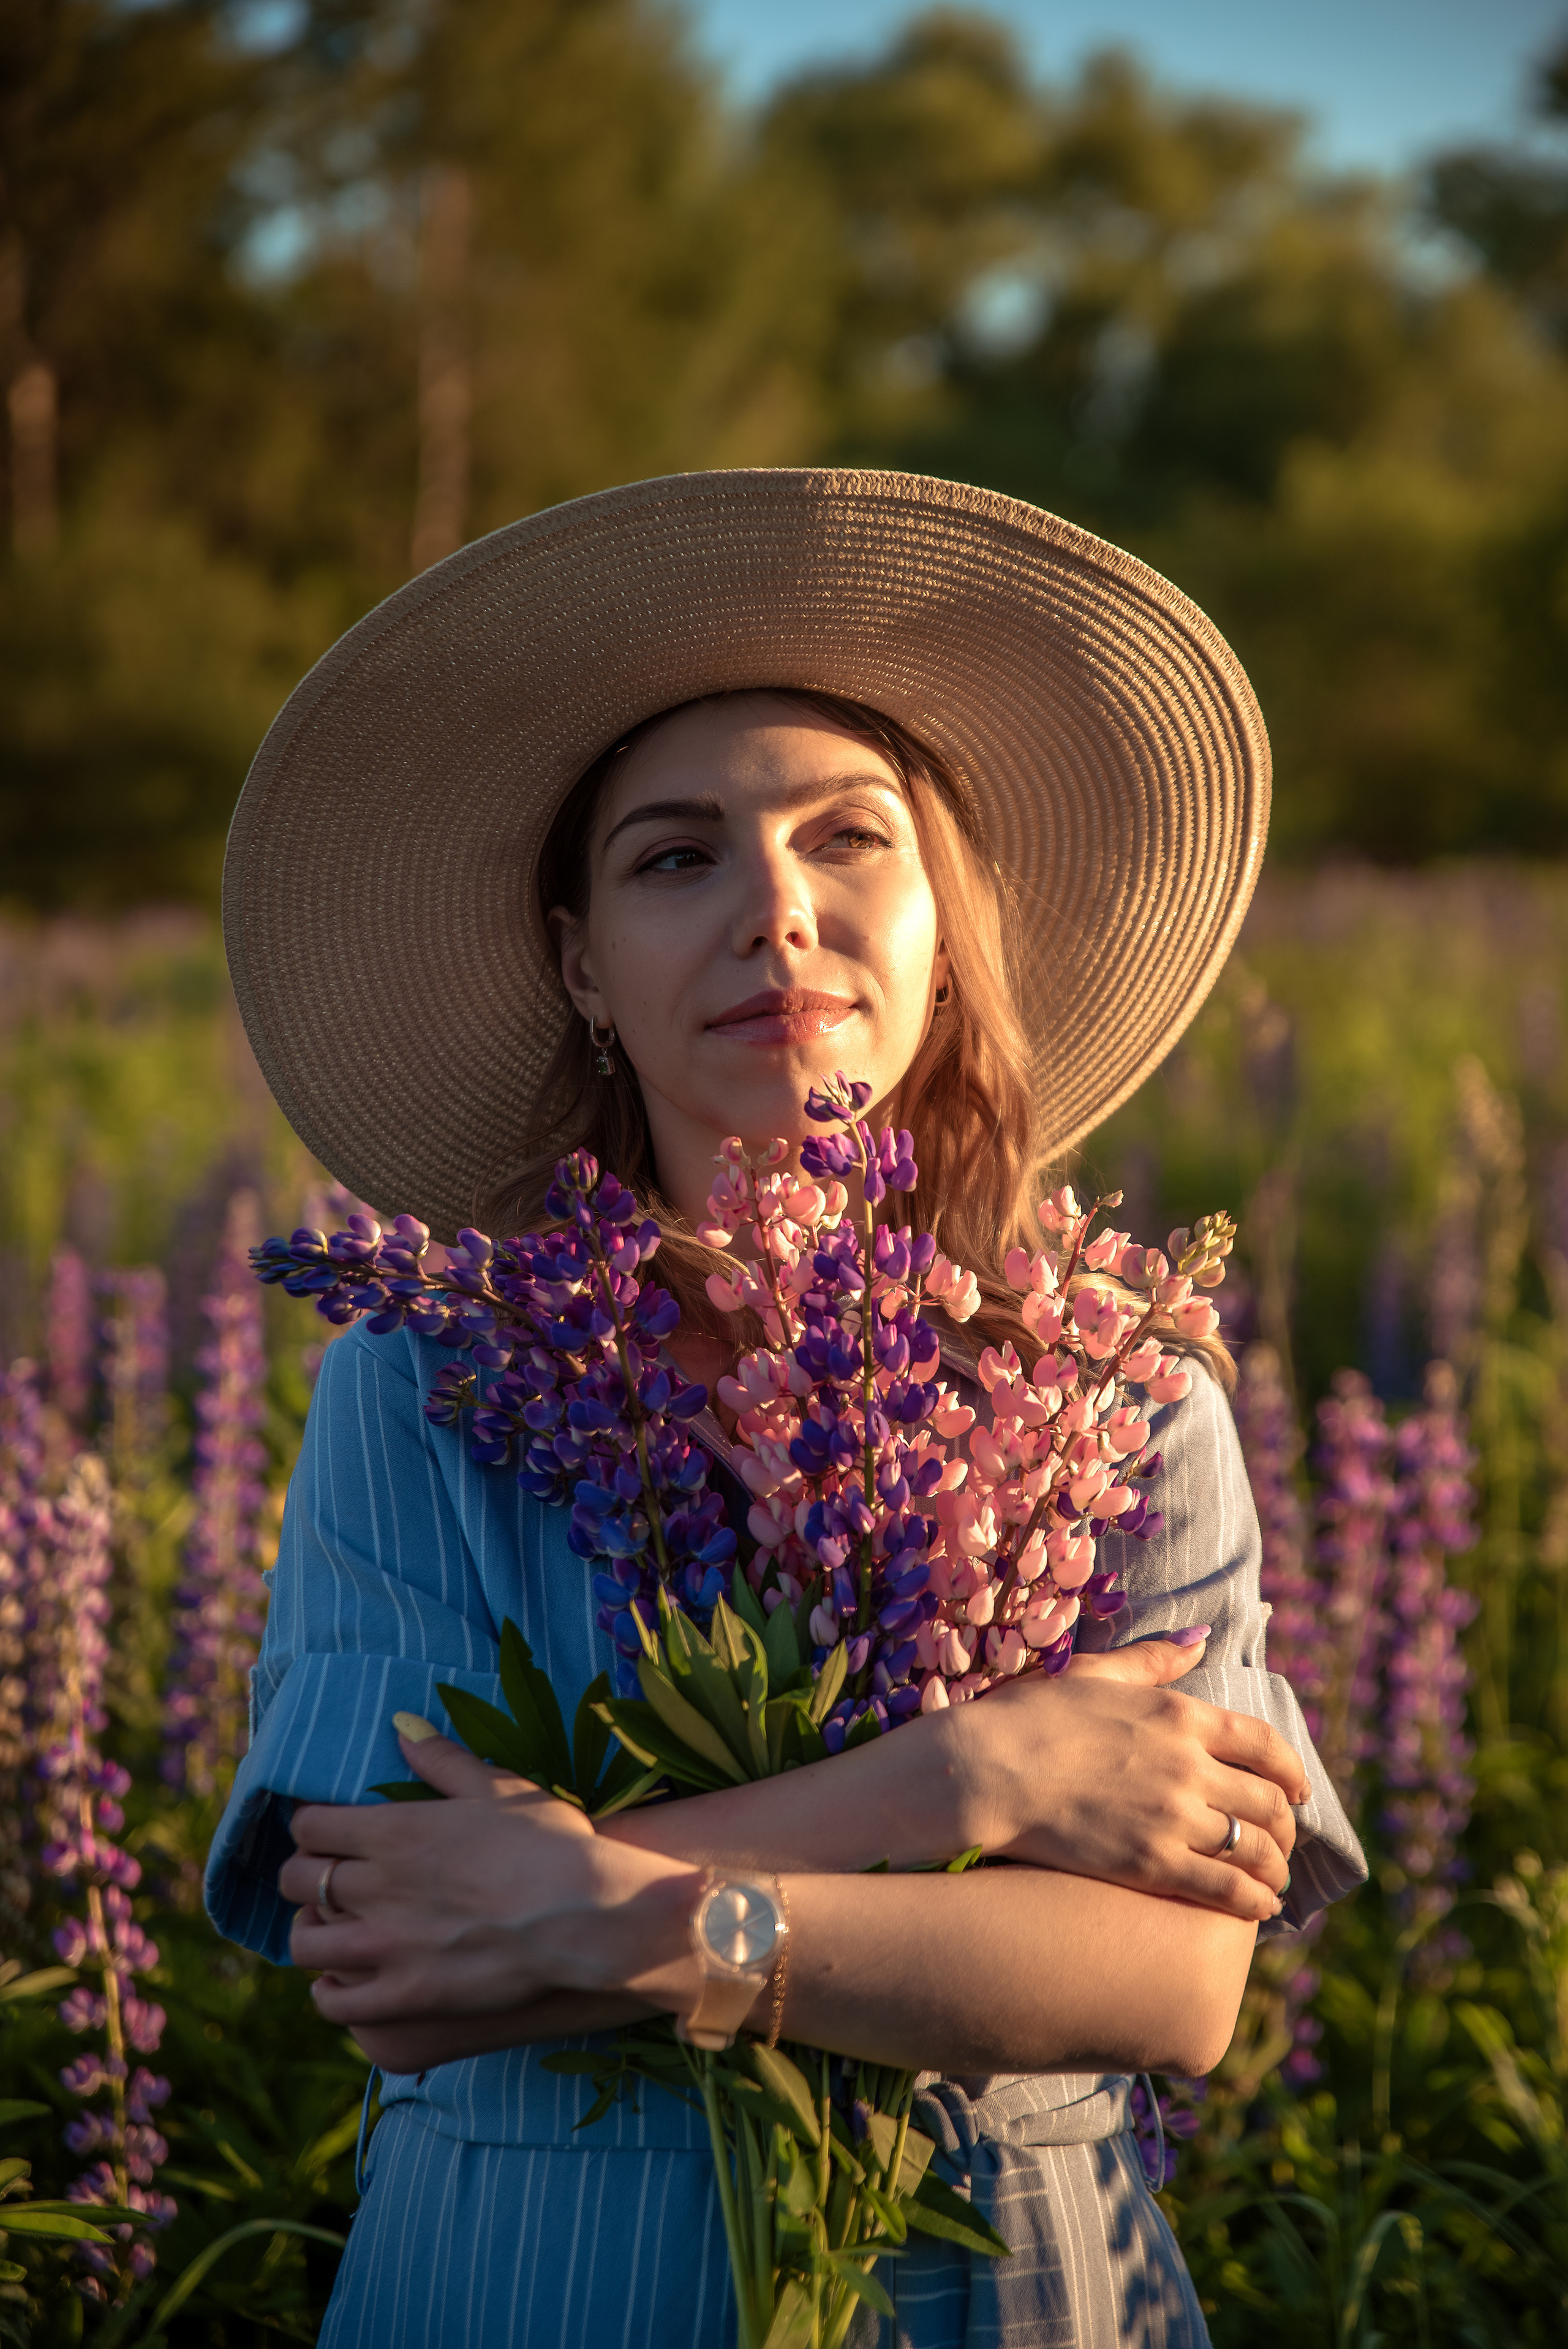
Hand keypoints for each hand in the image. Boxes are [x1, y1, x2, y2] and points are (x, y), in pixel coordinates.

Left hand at [278, 1724, 702, 2036]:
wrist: (586, 1918)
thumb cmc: (549, 1844)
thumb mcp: (499, 1787)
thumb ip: (442, 1758)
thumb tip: (400, 1725)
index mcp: (393, 1832)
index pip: (310, 1825)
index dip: (312, 1826)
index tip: (326, 1830)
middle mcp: (375, 1888)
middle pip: (298, 1880)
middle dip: (303, 1873)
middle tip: (324, 1875)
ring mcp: (385, 1947)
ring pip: (306, 1941)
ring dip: (310, 1930)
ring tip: (328, 1927)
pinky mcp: (402, 1997)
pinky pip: (334, 2000)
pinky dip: (330, 1990)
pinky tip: (344, 1981)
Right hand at [965, 1635, 1308, 1922]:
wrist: (987, 1770)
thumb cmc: (1031, 1717)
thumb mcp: (1096, 1673)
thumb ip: (1153, 1659)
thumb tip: (1200, 1639)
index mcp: (1180, 1715)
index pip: (1265, 1745)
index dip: (1292, 1771)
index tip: (1297, 1788)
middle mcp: (1189, 1766)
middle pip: (1270, 1801)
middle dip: (1286, 1824)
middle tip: (1281, 1837)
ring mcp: (1174, 1818)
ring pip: (1258, 1849)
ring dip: (1274, 1867)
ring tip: (1270, 1878)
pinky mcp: (1152, 1865)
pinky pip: (1228, 1890)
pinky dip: (1254, 1901)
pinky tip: (1256, 1906)